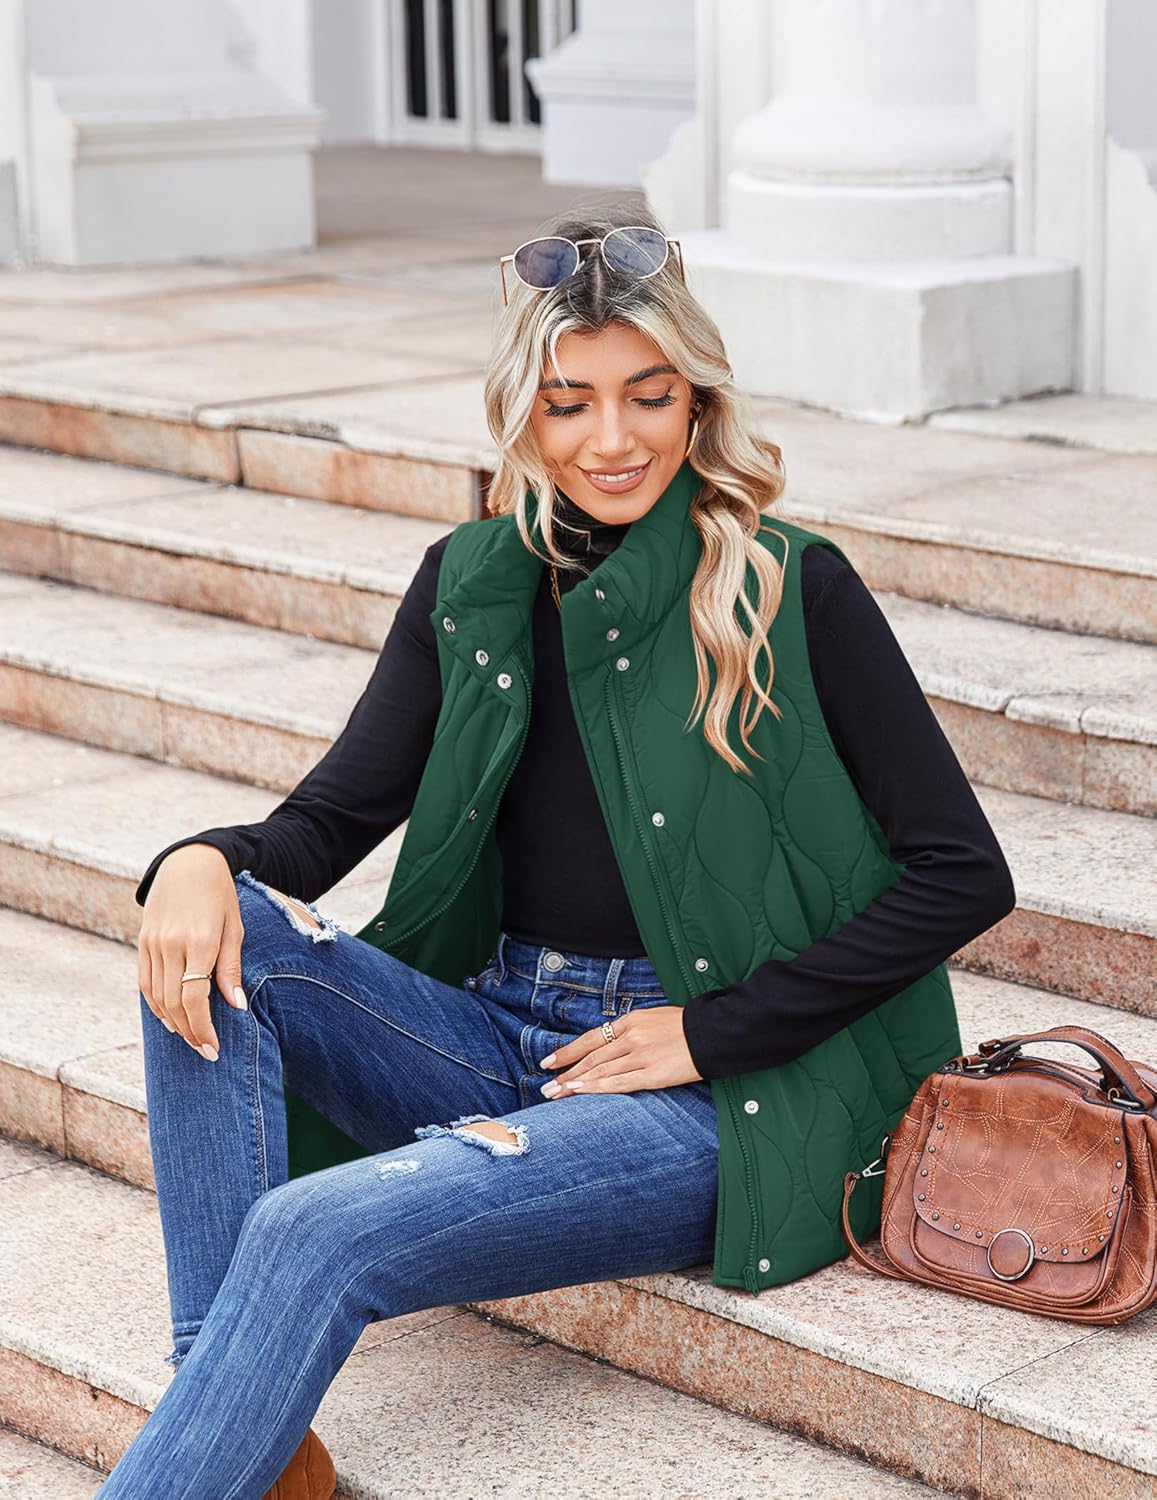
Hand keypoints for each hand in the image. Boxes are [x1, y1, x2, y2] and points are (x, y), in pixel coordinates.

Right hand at [138, 844, 248, 1060]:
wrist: (189, 863)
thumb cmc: (220, 897)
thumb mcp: (235, 928)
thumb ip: (231, 968)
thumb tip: (237, 1006)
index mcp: (200, 942)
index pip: (195, 998)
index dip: (203, 1028)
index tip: (213, 1049)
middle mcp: (172, 944)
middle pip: (174, 1003)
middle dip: (190, 1032)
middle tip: (205, 1051)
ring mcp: (153, 943)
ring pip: (157, 997)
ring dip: (173, 1023)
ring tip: (190, 1038)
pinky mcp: (143, 941)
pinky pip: (144, 982)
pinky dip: (155, 1005)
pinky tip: (169, 1018)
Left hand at [539, 1006, 703, 1096]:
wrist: (714, 1032)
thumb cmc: (687, 1026)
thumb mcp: (654, 1019)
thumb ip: (632, 1031)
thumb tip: (611, 1044)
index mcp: (631, 1021)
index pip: (591, 1038)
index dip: (568, 1051)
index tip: (549, 1062)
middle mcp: (631, 1037)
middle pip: (591, 1058)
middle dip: (566, 1072)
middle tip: (546, 1085)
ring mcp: (641, 1056)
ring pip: (600, 1071)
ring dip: (575, 1083)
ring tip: (555, 1094)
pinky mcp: (654, 1074)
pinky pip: (619, 1083)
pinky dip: (596, 1087)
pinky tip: (580, 1092)